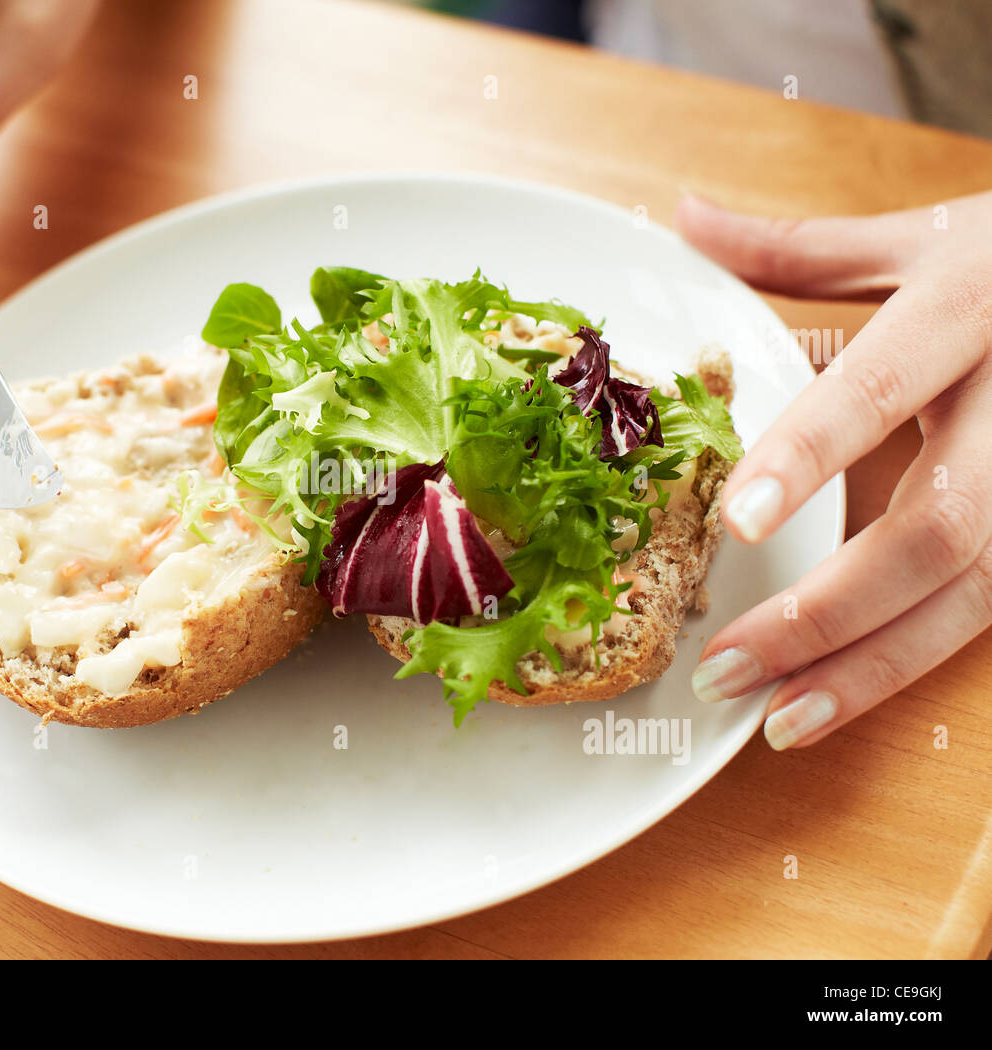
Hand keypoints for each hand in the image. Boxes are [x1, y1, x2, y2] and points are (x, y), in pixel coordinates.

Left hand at [677, 190, 991, 749]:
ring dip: (865, 667)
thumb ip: (800, 249)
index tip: (739, 516)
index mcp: (970, 310)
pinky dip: (905, 666)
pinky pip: (989, 614)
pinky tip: (831, 702)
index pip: (880, 387)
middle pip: (937, 527)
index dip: (812, 455)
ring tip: (772, 716)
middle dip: (828, 607)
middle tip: (723, 661)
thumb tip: (683, 219)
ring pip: (970, 595)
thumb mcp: (926, 239)